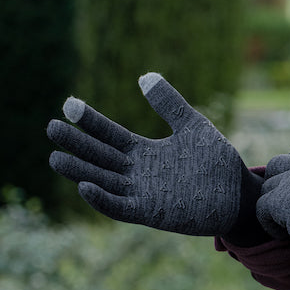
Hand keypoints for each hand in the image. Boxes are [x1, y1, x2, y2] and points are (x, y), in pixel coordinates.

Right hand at [48, 73, 263, 239]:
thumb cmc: (217, 162)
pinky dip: (102, 200)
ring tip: (55, 157)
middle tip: (51, 127)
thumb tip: (144, 76)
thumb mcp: (192, 125)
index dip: (90, 121)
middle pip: (100, 157)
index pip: (111, 135)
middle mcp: (138, 173)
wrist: (239, 194)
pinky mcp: (150, 213)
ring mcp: (142, 194)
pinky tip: (84, 187)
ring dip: (80, 172)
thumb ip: (169, 104)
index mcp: (146, 153)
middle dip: (76, 143)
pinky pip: (120, 207)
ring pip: (103, 181)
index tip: (69, 104)